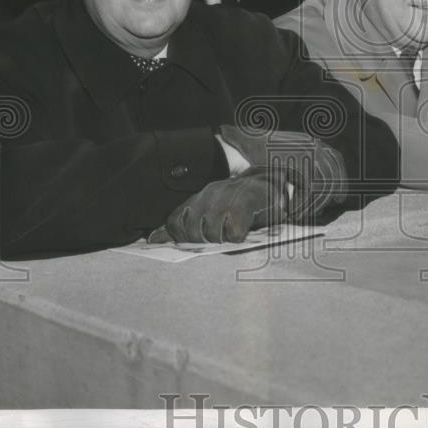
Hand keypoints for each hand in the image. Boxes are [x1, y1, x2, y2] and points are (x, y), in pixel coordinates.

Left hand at [155, 167, 288, 243]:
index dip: (183, 237)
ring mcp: (227, 199)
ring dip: (222, 239)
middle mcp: (209, 195)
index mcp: (199, 197)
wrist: (273, 186)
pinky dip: (238, 238)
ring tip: (234, 231)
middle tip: (221, 235)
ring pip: (211, 233)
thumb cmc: (240, 204)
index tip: (197, 240)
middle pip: (192, 232)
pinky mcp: (245, 205)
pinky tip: (245, 230)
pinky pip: (233, 234)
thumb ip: (183, 224)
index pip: (175, 222)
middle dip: (204, 241)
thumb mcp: (209, 210)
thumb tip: (153, 239)